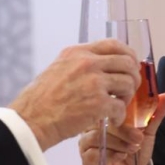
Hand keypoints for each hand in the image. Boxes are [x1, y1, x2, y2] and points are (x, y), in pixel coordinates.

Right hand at [9, 39, 139, 149]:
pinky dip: (119, 116)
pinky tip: (111, 120)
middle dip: (133, 77)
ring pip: (128, 83)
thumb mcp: (57, 69)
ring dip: (127, 97)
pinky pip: (121, 107)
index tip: (131, 66)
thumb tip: (100, 66)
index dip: (128, 55)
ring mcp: (94, 82)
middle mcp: (87, 63)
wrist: (31, 120)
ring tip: (117, 106)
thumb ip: (79, 64)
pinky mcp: (98, 103)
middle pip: (127, 62)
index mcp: (77, 52)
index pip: (113, 44)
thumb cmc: (41, 100)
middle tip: (128, 90)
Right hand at [78, 92, 164, 164]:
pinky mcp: (87, 160)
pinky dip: (109, 154)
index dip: (122, 109)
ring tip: (132, 148)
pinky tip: (120, 156)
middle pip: (101, 121)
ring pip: (96, 137)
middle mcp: (93, 127)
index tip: (138, 117)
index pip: (107, 105)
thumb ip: (154, 115)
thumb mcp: (147, 131)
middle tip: (139, 137)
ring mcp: (87, 143)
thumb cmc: (134, 150)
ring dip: (118, 143)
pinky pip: (92, 153)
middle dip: (123, 130)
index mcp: (105, 116)